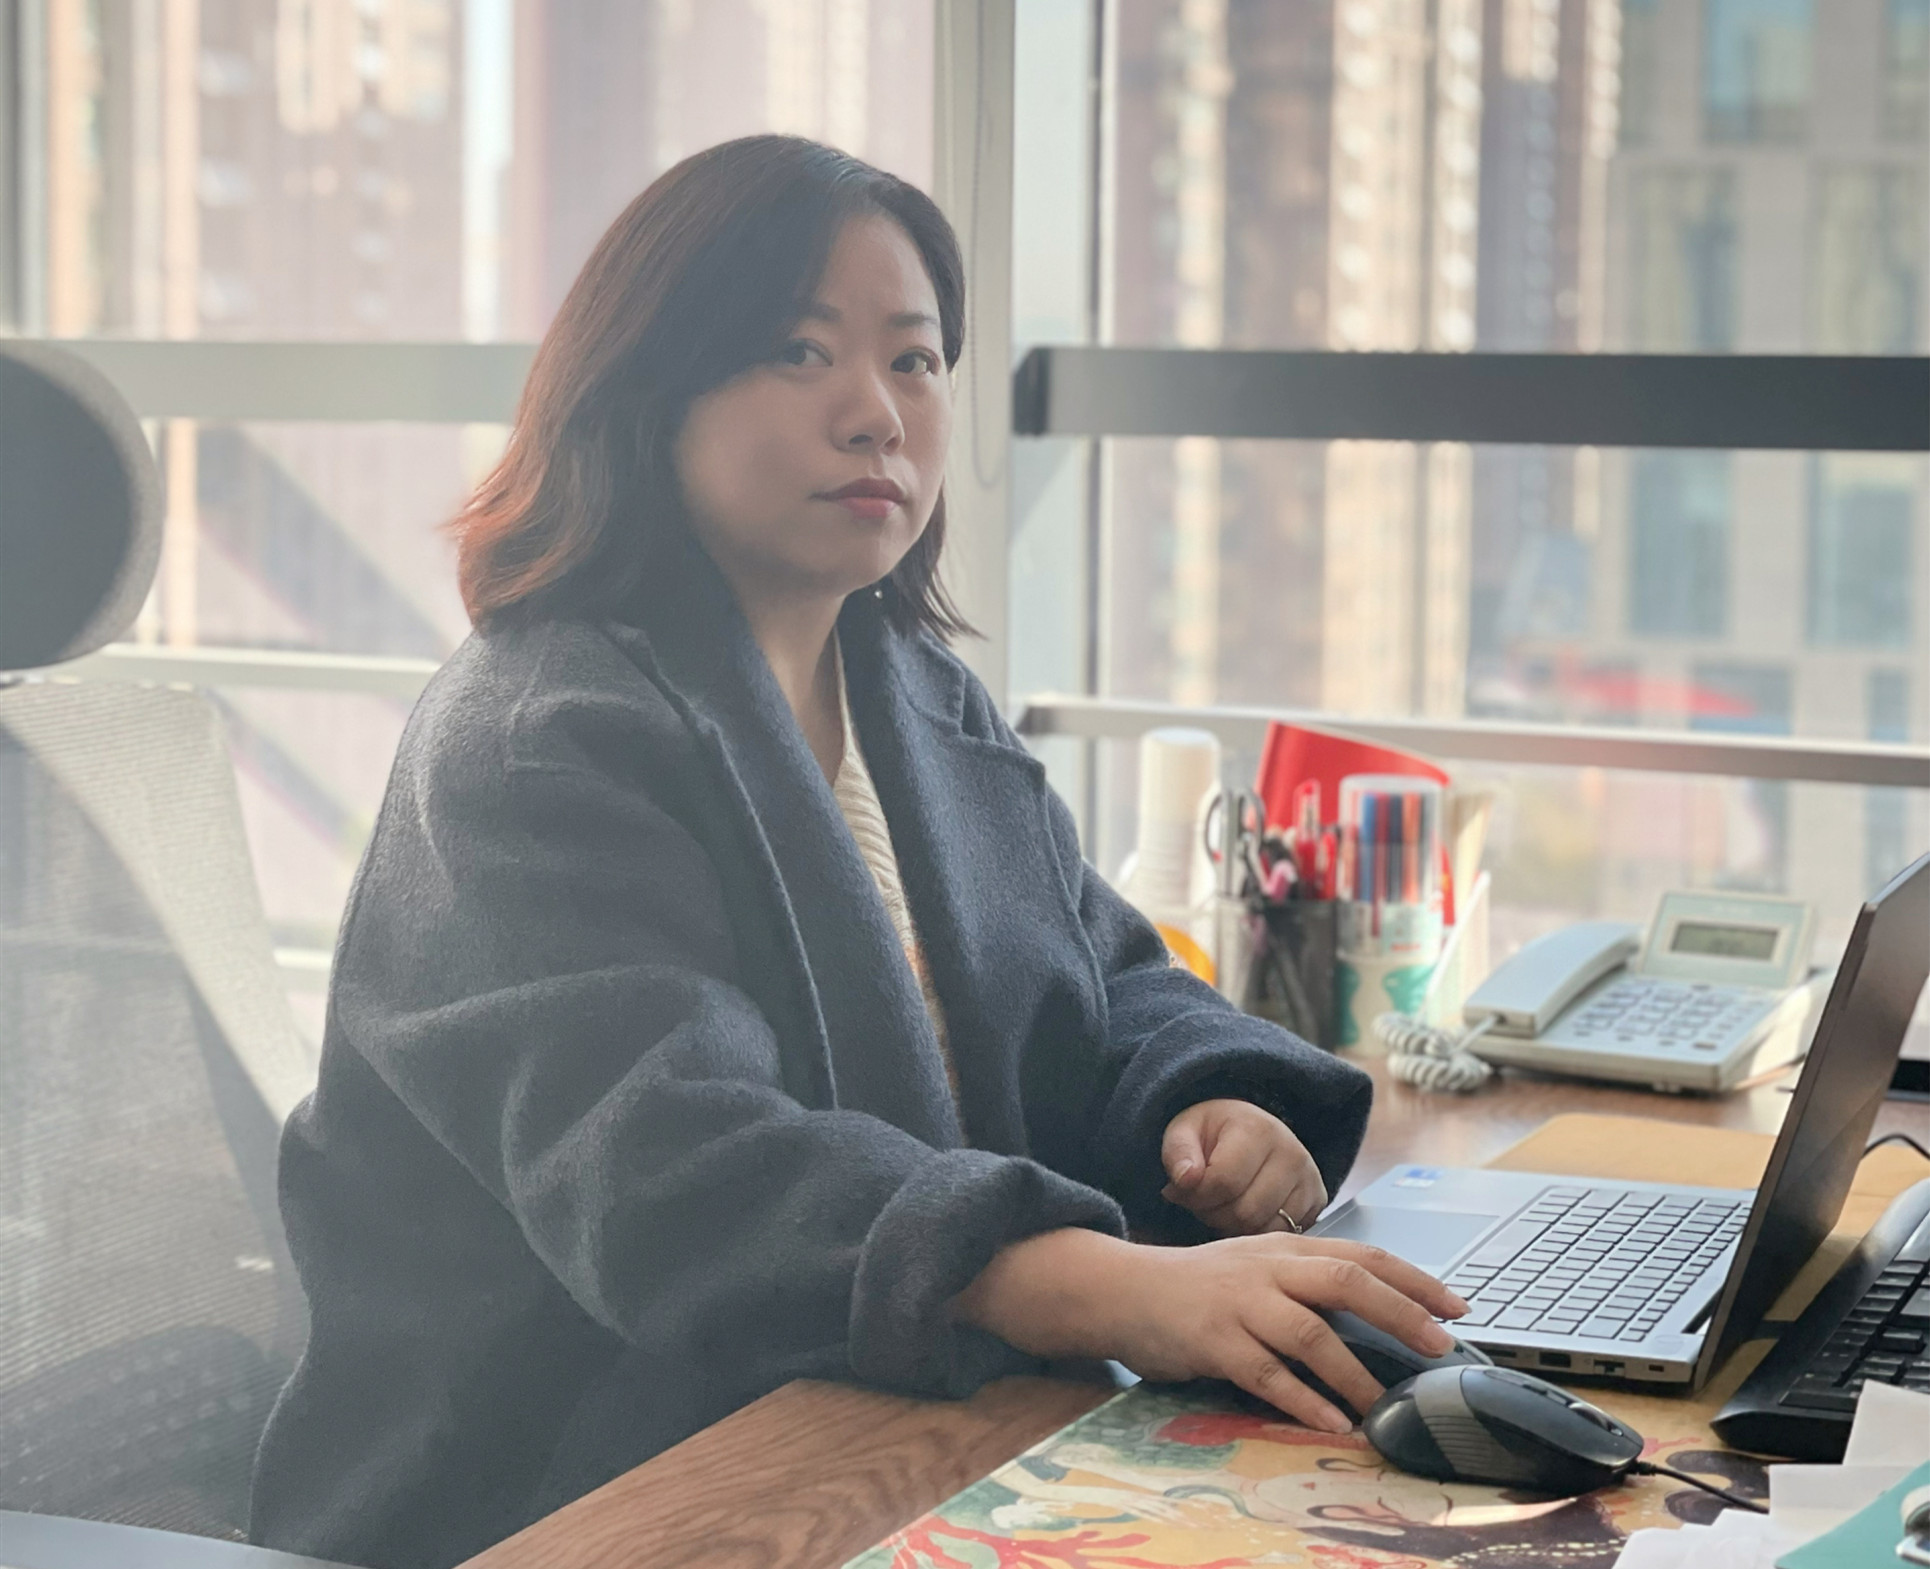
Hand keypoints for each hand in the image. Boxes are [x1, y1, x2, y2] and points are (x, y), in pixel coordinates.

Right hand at [950, 1227, 1469, 1433]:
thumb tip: (1376, 1318)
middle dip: (1401, 1314)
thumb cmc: (1199, 1286)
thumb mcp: (1256, 1269)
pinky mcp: (1213, 1340)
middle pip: (1346, 1282)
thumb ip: (1305, 1285)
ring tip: (1388, 1406)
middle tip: (1442, 1346)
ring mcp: (1239, 1303)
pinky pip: (1265, 1373)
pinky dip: (1303, 1400)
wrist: (1122, 1288)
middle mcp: (1267, 1268)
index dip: (1414, 1280)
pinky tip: (1331, 1421)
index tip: (1459, 1306)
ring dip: (1355, 1373)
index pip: (1362, 1255)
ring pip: (1309, 1332)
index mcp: (1284, 1249)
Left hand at [1160, 1097, 1326, 1234]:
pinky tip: (1244, 1211)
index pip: (1223, 1182)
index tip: (1184, 1189)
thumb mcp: (1184, 1133)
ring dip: (1233, 1226)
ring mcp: (1309, 1178)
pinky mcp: (1317, 1200)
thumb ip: (1178, 1154)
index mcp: (1257, 1129)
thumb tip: (1186, 1179)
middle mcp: (1291, 1152)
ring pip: (1263, 1227)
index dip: (1195, 1195)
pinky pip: (1282, 1234)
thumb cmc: (1213, 1134)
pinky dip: (1256, 1231)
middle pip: (1244, 1211)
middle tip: (1203, 1199)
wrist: (1247, 1130)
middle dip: (1213, 1213)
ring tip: (1223, 1203)